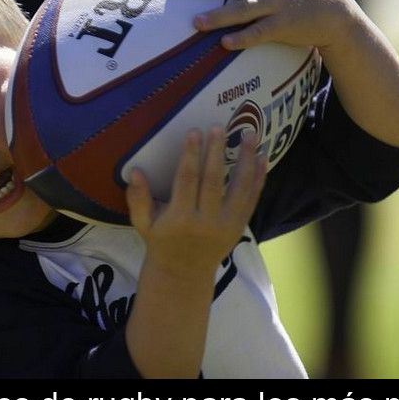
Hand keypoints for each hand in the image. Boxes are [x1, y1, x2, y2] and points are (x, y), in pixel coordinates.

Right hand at [125, 125, 266, 279]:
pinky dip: (259, 178)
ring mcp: (227, 224)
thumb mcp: (143, 223)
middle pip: (214, 181)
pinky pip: (252, 200)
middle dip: (217, 152)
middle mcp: (206, 221)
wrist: (184, 272)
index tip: (195, 132)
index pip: (187, 181)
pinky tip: (262, 158)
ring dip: (246, 160)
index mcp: (180, 218)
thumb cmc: (161, 241)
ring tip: (250, 135)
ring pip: (240, 188)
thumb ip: (138, 198)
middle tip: (220, 127)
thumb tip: (135, 171)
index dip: (191, 155)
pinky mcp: (240, 226)